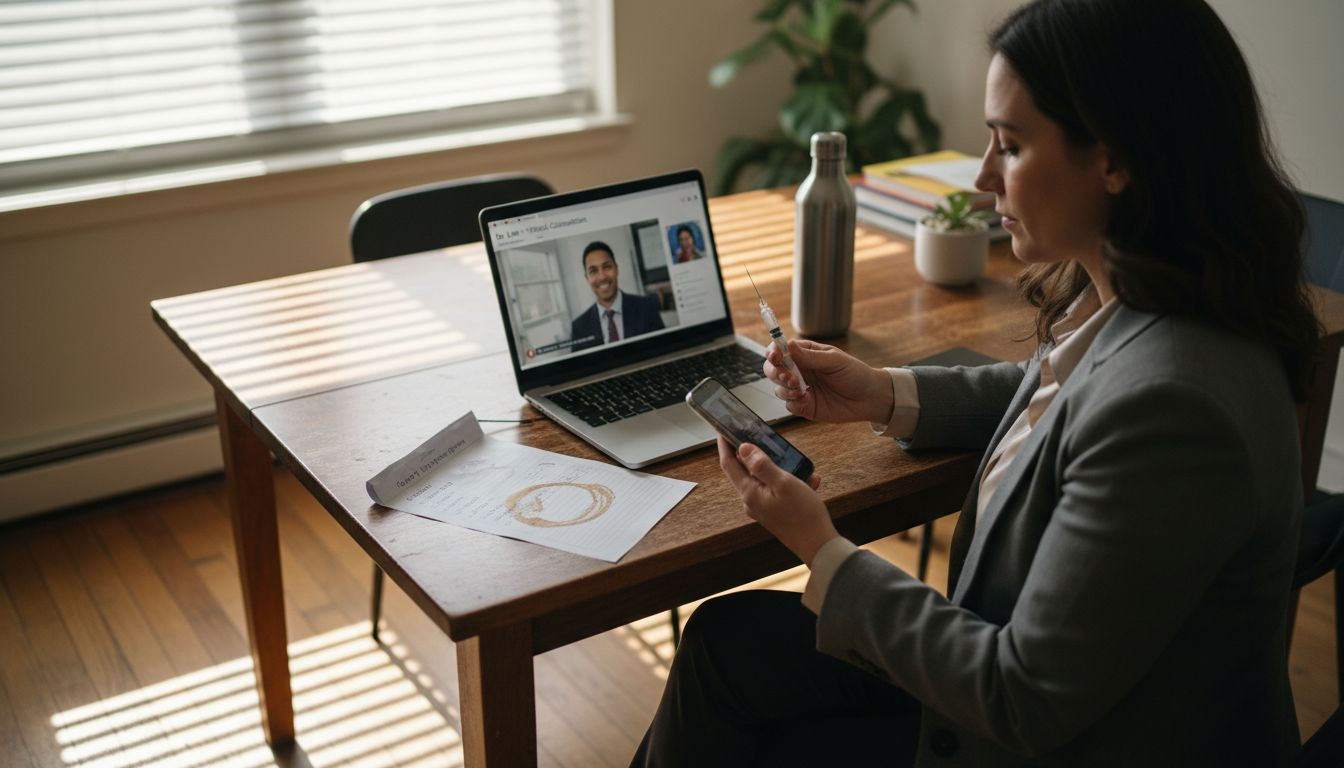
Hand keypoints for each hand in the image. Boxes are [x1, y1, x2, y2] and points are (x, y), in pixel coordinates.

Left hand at [718, 438, 837, 566]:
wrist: (818, 546)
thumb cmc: (803, 515)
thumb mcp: (784, 483)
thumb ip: (762, 465)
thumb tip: (743, 449)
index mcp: (749, 493)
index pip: (729, 464)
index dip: (725, 445)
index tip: (723, 430)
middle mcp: (751, 502)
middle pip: (744, 471)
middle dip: (752, 453)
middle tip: (760, 436)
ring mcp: (762, 508)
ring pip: (764, 479)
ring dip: (778, 467)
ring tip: (795, 460)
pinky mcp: (774, 512)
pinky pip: (777, 490)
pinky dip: (790, 482)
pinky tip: (809, 480)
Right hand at [765, 339, 893, 425]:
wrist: (869, 398)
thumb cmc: (855, 374)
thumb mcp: (834, 360)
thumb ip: (810, 355)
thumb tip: (789, 345)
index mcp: (804, 354)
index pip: (780, 350)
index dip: (773, 352)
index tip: (775, 356)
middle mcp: (799, 371)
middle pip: (772, 369)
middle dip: (776, 372)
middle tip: (788, 377)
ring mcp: (800, 389)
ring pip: (778, 388)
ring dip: (785, 388)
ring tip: (801, 389)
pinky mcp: (804, 406)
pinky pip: (789, 405)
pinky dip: (794, 402)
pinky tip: (807, 399)